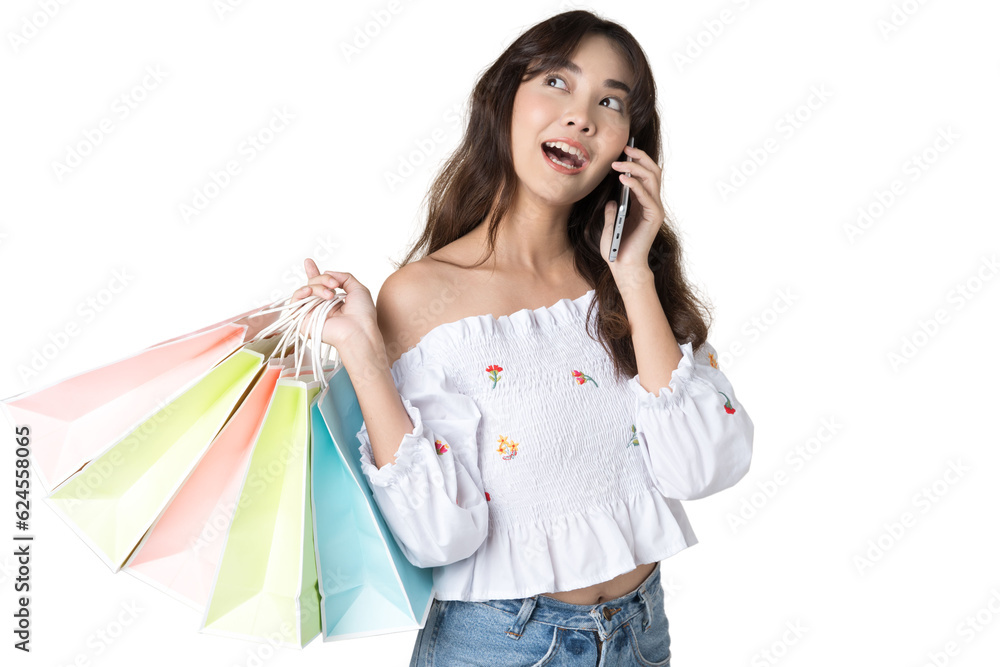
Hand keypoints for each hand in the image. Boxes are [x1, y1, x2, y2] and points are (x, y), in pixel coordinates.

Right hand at [289, 258, 381, 353]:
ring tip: (330, 295)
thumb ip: (344, 277)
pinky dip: (300, 293)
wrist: (359, 331)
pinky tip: (309, 291)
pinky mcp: (303, 321)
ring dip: (317, 287)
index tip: (308, 261)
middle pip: (313, 283)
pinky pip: (294, 303)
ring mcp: (312, 313)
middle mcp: (321, 306)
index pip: (319, 284)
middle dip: (324, 279)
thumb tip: (328, 272)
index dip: (314, 273)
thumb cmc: (363, 314)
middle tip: (335, 285)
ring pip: (306, 290)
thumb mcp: (358, 289)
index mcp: (333, 300)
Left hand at [600, 143, 664, 280]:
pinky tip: (622, 178)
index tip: (623, 150)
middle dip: (640, 157)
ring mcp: (654, 209)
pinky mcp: (653, 217)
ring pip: (652, 178)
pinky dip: (635, 184)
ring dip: (635, 167)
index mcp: (642, 203)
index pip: (645, 175)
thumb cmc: (615, 248)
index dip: (636, 160)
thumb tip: (611, 200)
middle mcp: (651, 204)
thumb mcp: (608, 225)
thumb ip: (611, 211)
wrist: (622, 267)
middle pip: (652, 171)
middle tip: (625, 149)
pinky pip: (646, 195)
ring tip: (619, 163)